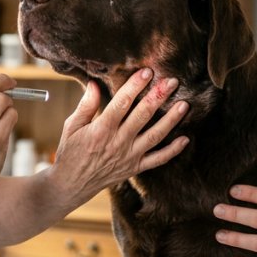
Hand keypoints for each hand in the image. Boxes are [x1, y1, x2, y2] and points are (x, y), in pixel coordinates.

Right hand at [49, 69, 188, 201]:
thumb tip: (93, 83)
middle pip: (143, 116)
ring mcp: (129, 156)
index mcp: (101, 129)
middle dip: (158, 96)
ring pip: (155, 136)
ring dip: (171, 120)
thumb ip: (85, 105)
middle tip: (172, 81)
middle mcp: (118, 142)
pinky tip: (185, 139)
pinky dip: (173, 151)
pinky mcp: (135, 167)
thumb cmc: (71, 152)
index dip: (135, 86)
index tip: (147, 72)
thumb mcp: (72, 126)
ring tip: (184, 105)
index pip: (121, 103)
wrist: (72, 184)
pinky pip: (158, 160)